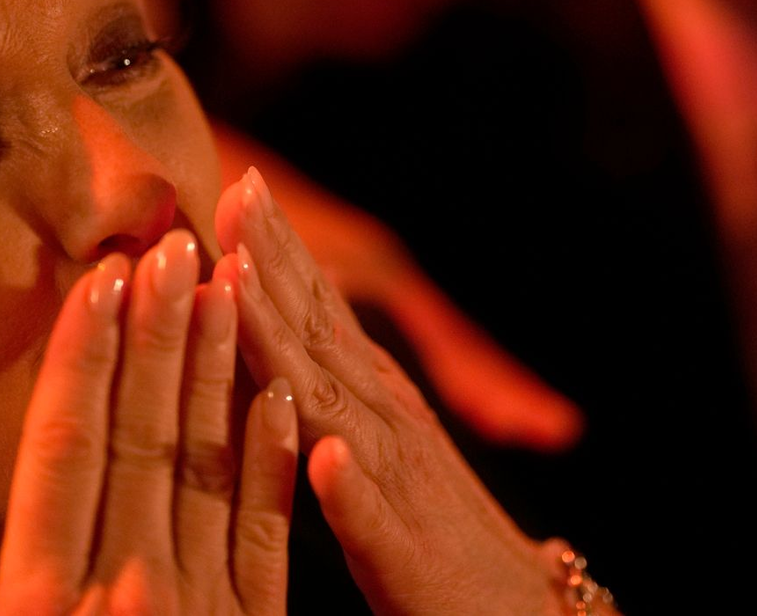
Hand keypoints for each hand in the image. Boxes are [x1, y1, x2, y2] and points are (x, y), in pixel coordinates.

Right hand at [0, 230, 296, 615]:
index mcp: (40, 604)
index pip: (59, 449)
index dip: (81, 357)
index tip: (105, 275)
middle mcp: (123, 591)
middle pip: (139, 437)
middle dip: (156, 335)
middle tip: (175, 248)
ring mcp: (197, 606)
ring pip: (206, 465)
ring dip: (216, 371)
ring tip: (228, 284)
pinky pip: (265, 535)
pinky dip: (268, 461)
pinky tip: (276, 396)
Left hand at [213, 169, 578, 615]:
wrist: (519, 610)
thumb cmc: (429, 531)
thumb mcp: (374, 441)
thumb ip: (329, 387)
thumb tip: (276, 339)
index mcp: (370, 393)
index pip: (317, 306)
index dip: (274, 247)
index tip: (236, 183)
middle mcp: (383, 417)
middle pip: (319, 328)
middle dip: (273, 259)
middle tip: (237, 189)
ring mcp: (396, 479)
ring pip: (332, 404)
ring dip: (284, 343)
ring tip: (241, 285)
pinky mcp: (407, 554)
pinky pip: (372, 519)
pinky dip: (348, 488)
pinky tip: (325, 460)